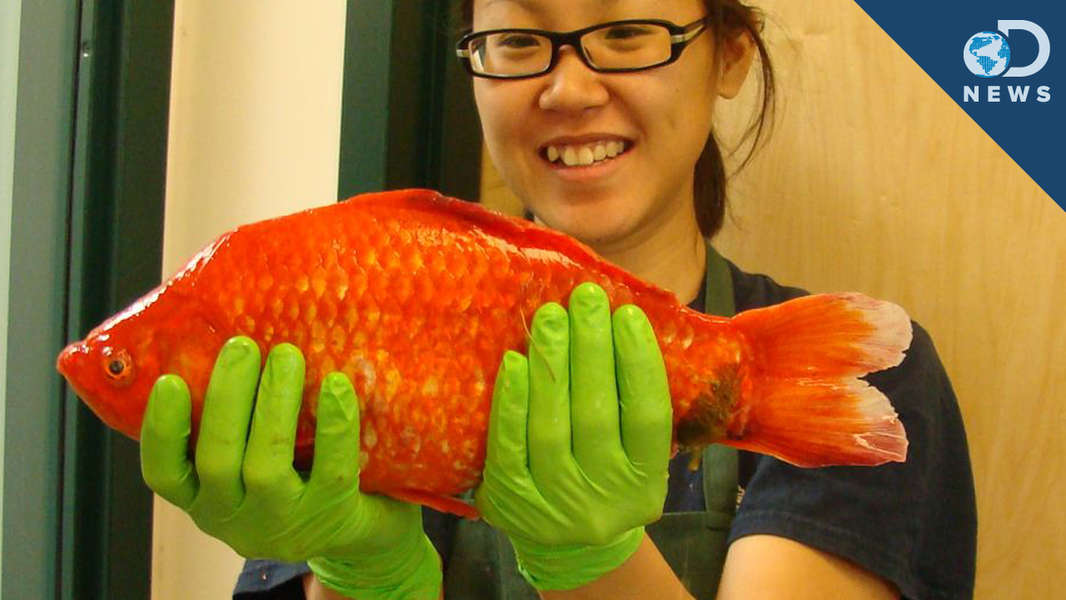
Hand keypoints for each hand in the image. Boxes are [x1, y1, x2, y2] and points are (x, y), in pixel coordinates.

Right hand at [141, 338, 440, 599]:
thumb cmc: (296, 474)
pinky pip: (332, 469)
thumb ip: (235, 418)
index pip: (164, 473)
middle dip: (227, 398)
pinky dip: (334, 424)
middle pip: (217, 460)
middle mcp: (234, 518)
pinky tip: (338, 386)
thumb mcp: (251, 457)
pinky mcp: (332, 516)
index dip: (162, 429)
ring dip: (275, 404)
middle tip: (242, 346)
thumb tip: (223, 337)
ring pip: (267, 466)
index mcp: (204, 498)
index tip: (170, 381)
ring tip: (287, 355)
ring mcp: (283, 523)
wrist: (361, 528)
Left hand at [475, 282, 672, 590]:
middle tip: (584, 298)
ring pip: (552, 427)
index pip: (648, 416)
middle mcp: (605, 498)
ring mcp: (556, 506)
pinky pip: (508, 446)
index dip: (638, 362)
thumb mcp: (636, 455)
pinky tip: (514, 361)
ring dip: (551, 365)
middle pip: (597, 414)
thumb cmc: (605, 475)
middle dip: (590, 349)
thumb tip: (622, 321)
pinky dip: (511, 402)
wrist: (568, 547)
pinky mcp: (511, 503)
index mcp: (646, 483)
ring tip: (550, 316)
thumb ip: (633, 402)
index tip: (625, 314)